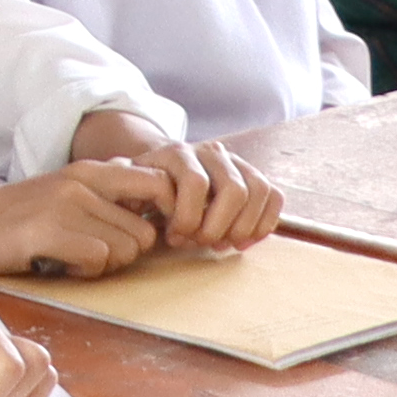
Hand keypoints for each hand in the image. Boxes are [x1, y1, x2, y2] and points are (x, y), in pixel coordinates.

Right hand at [0, 163, 177, 282]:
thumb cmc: (19, 214)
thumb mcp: (67, 193)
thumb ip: (109, 195)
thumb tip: (161, 204)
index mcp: (90, 171)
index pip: (160, 183)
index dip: (166, 214)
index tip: (145, 235)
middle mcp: (81, 182)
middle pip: (145, 234)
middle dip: (126, 254)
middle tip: (93, 253)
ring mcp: (62, 205)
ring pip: (124, 250)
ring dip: (104, 265)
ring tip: (71, 256)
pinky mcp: (45, 231)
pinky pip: (97, 260)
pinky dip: (83, 271)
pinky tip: (59, 263)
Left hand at [62, 115, 282, 252]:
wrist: (162, 173)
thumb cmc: (143, 187)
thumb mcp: (126, 184)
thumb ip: (123, 184)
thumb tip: (128, 188)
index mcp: (177, 153)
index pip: (196, 184)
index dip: (189, 218)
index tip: (176, 239)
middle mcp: (211, 151)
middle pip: (234, 190)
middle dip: (219, 225)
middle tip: (203, 244)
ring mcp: (236, 162)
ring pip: (258, 191)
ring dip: (243, 226)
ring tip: (222, 244)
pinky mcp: (254, 177)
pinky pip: (273, 195)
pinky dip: (264, 222)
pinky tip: (242, 241)